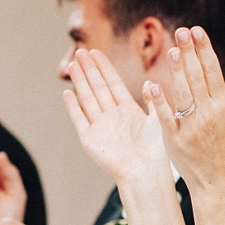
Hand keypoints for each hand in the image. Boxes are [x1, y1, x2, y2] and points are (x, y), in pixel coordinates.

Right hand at [63, 48, 170, 185]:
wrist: (146, 173)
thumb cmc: (157, 151)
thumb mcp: (158, 119)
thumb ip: (152, 100)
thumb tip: (148, 82)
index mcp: (128, 112)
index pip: (113, 84)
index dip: (104, 68)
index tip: (95, 52)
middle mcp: (112, 117)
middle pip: (98, 88)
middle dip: (89, 70)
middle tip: (80, 51)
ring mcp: (100, 128)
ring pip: (88, 99)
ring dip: (80, 82)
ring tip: (72, 64)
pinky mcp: (91, 140)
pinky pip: (80, 120)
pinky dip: (73, 107)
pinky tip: (67, 93)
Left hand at [146, 26, 224, 189]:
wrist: (218, 181)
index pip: (213, 71)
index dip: (204, 49)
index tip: (197, 30)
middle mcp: (208, 114)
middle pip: (197, 77)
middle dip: (189, 52)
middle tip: (181, 31)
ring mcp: (191, 127)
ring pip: (182, 93)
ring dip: (176, 71)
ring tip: (171, 50)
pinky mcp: (175, 140)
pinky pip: (166, 118)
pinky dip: (159, 102)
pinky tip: (151, 85)